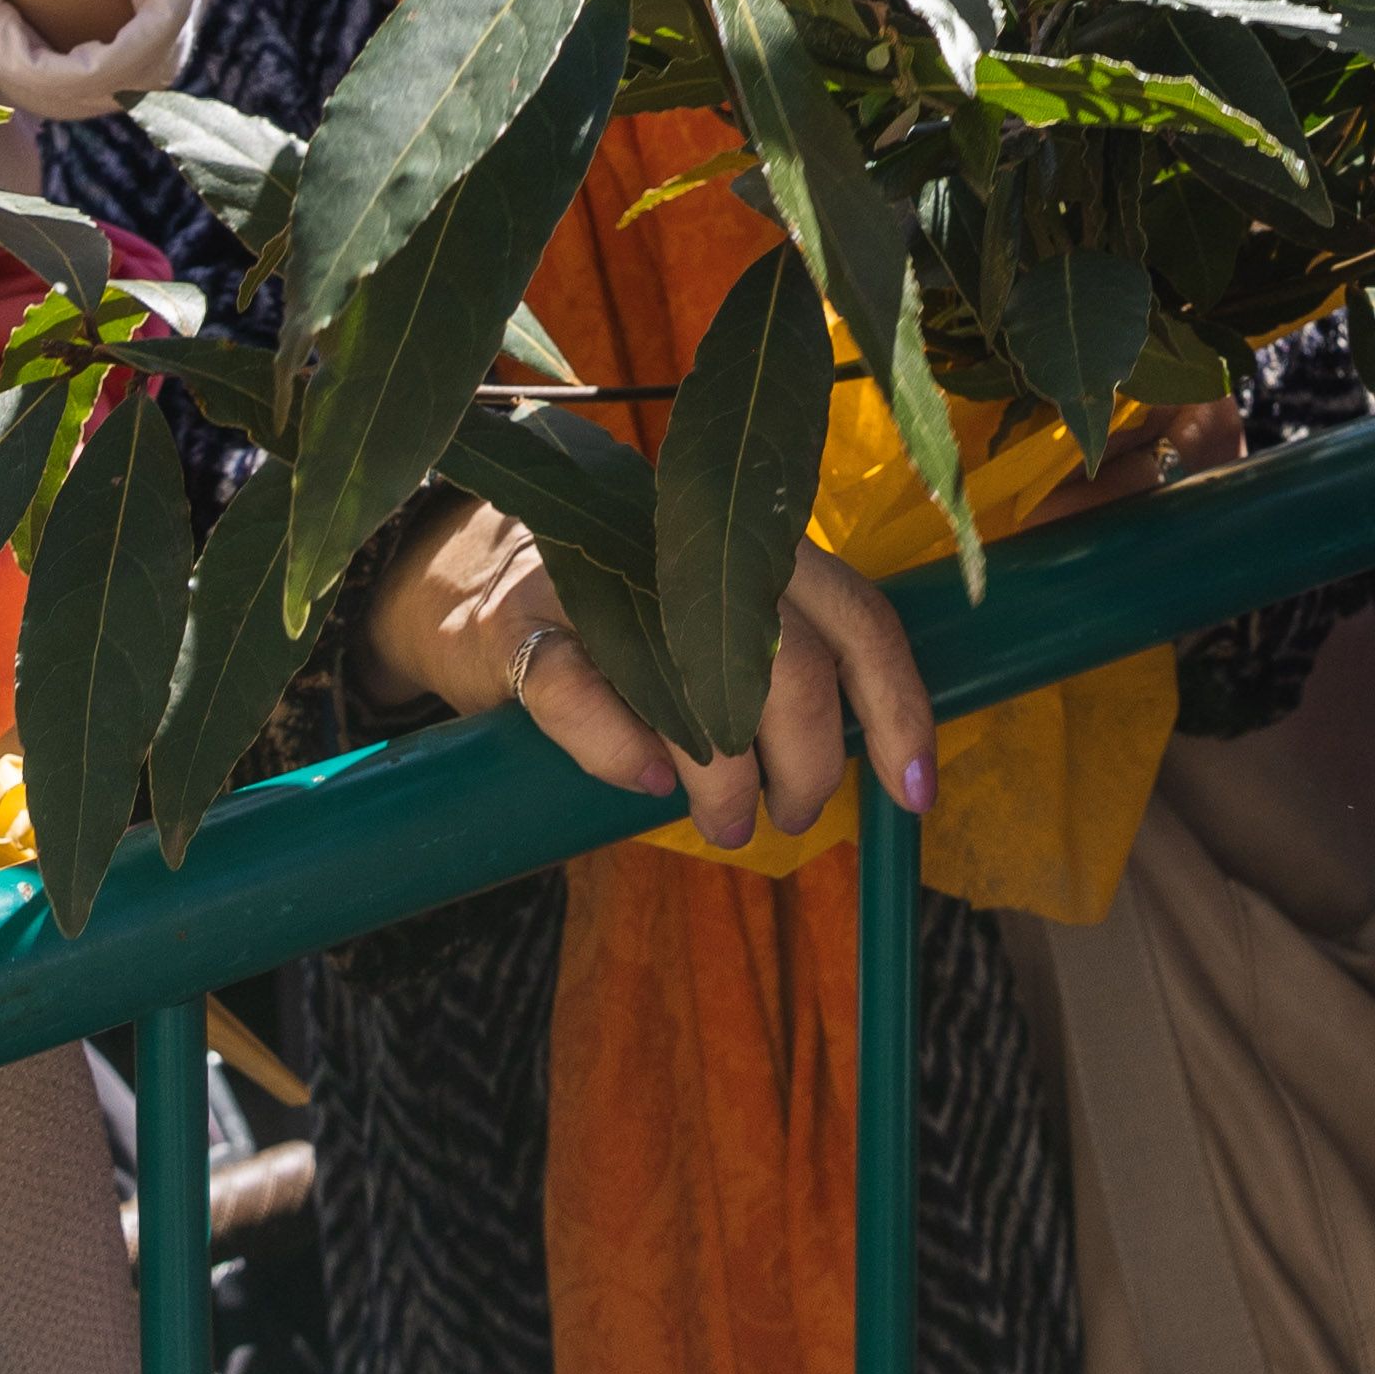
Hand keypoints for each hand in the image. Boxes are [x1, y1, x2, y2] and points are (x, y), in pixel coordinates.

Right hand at [365, 495, 938, 858]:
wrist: (461, 577)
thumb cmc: (619, 617)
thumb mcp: (714, 619)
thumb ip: (787, 660)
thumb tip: (870, 754)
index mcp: (758, 550)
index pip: (861, 621)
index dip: (899, 710)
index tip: (913, 792)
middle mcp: (692, 552)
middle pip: (792, 667)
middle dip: (807, 766)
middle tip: (789, 815)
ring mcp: (604, 582)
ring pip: (701, 688)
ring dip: (725, 782)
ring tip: (723, 823)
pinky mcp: (521, 626)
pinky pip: (580, 694)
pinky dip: (620, 752)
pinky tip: (644, 784)